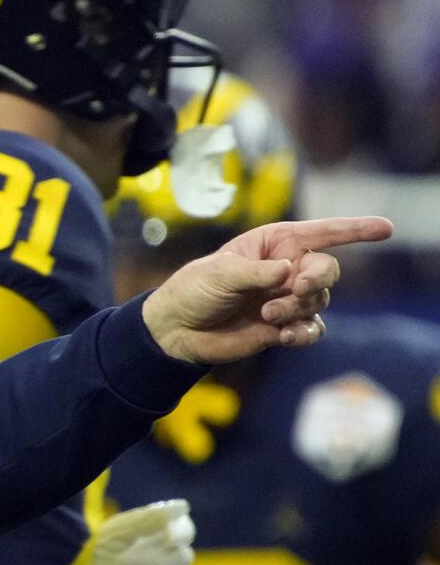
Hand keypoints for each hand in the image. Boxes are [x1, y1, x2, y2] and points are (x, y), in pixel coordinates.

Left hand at [141, 217, 391, 363]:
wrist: (178, 329)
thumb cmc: (194, 290)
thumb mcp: (219, 273)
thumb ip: (256, 272)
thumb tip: (289, 271)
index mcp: (274, 244)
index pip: (322, 233)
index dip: (355, 230)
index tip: (386, 228)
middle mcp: (287, 269)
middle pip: (327, 270)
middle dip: (317, 279)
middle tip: (296, 288)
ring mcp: (287, 298)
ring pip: (318, 301)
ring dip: (298, 309)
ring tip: (268, 315)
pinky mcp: (284, 326)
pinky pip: (312, 329)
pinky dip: (304, 333)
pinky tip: (285, 336)